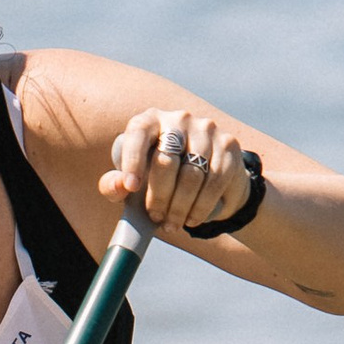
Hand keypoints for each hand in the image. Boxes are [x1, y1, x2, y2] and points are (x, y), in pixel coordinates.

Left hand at [103, 106, 253, 236]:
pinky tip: (192, 220)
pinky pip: (215, 181)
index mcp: (149, 121)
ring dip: (180, 207)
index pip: (138, 133)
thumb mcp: (131, 183)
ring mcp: (206, 129)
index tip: (131, 188)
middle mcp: (178, 119)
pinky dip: (201, 206)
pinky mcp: (228, 145)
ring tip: (172, 225)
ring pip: (192, 174)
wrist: (203, 178)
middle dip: (159, 196)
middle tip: (156, 218)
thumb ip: (115, 185)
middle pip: (166, 160)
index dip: (133, 160)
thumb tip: (121, 186)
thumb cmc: (156, 179)